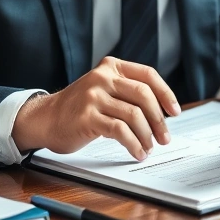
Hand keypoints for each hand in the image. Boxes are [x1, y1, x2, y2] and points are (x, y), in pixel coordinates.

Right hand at [12, 56, 181, 160]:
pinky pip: (120, 131)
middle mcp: (102, 77)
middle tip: (164, 137)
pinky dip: (134, 144)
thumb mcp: (103, 89)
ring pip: (134, 115)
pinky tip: (137, 152)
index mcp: (110, 67)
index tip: (174, 111)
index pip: (147, 75)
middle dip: (159, 120)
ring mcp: (93, 96)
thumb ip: (127, 93)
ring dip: (147, 135)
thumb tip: (161, 114)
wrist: (45, 118)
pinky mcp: (87, 117)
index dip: (166, 94)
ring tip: (149, 147)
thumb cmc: (79, 108)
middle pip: (144, 95)